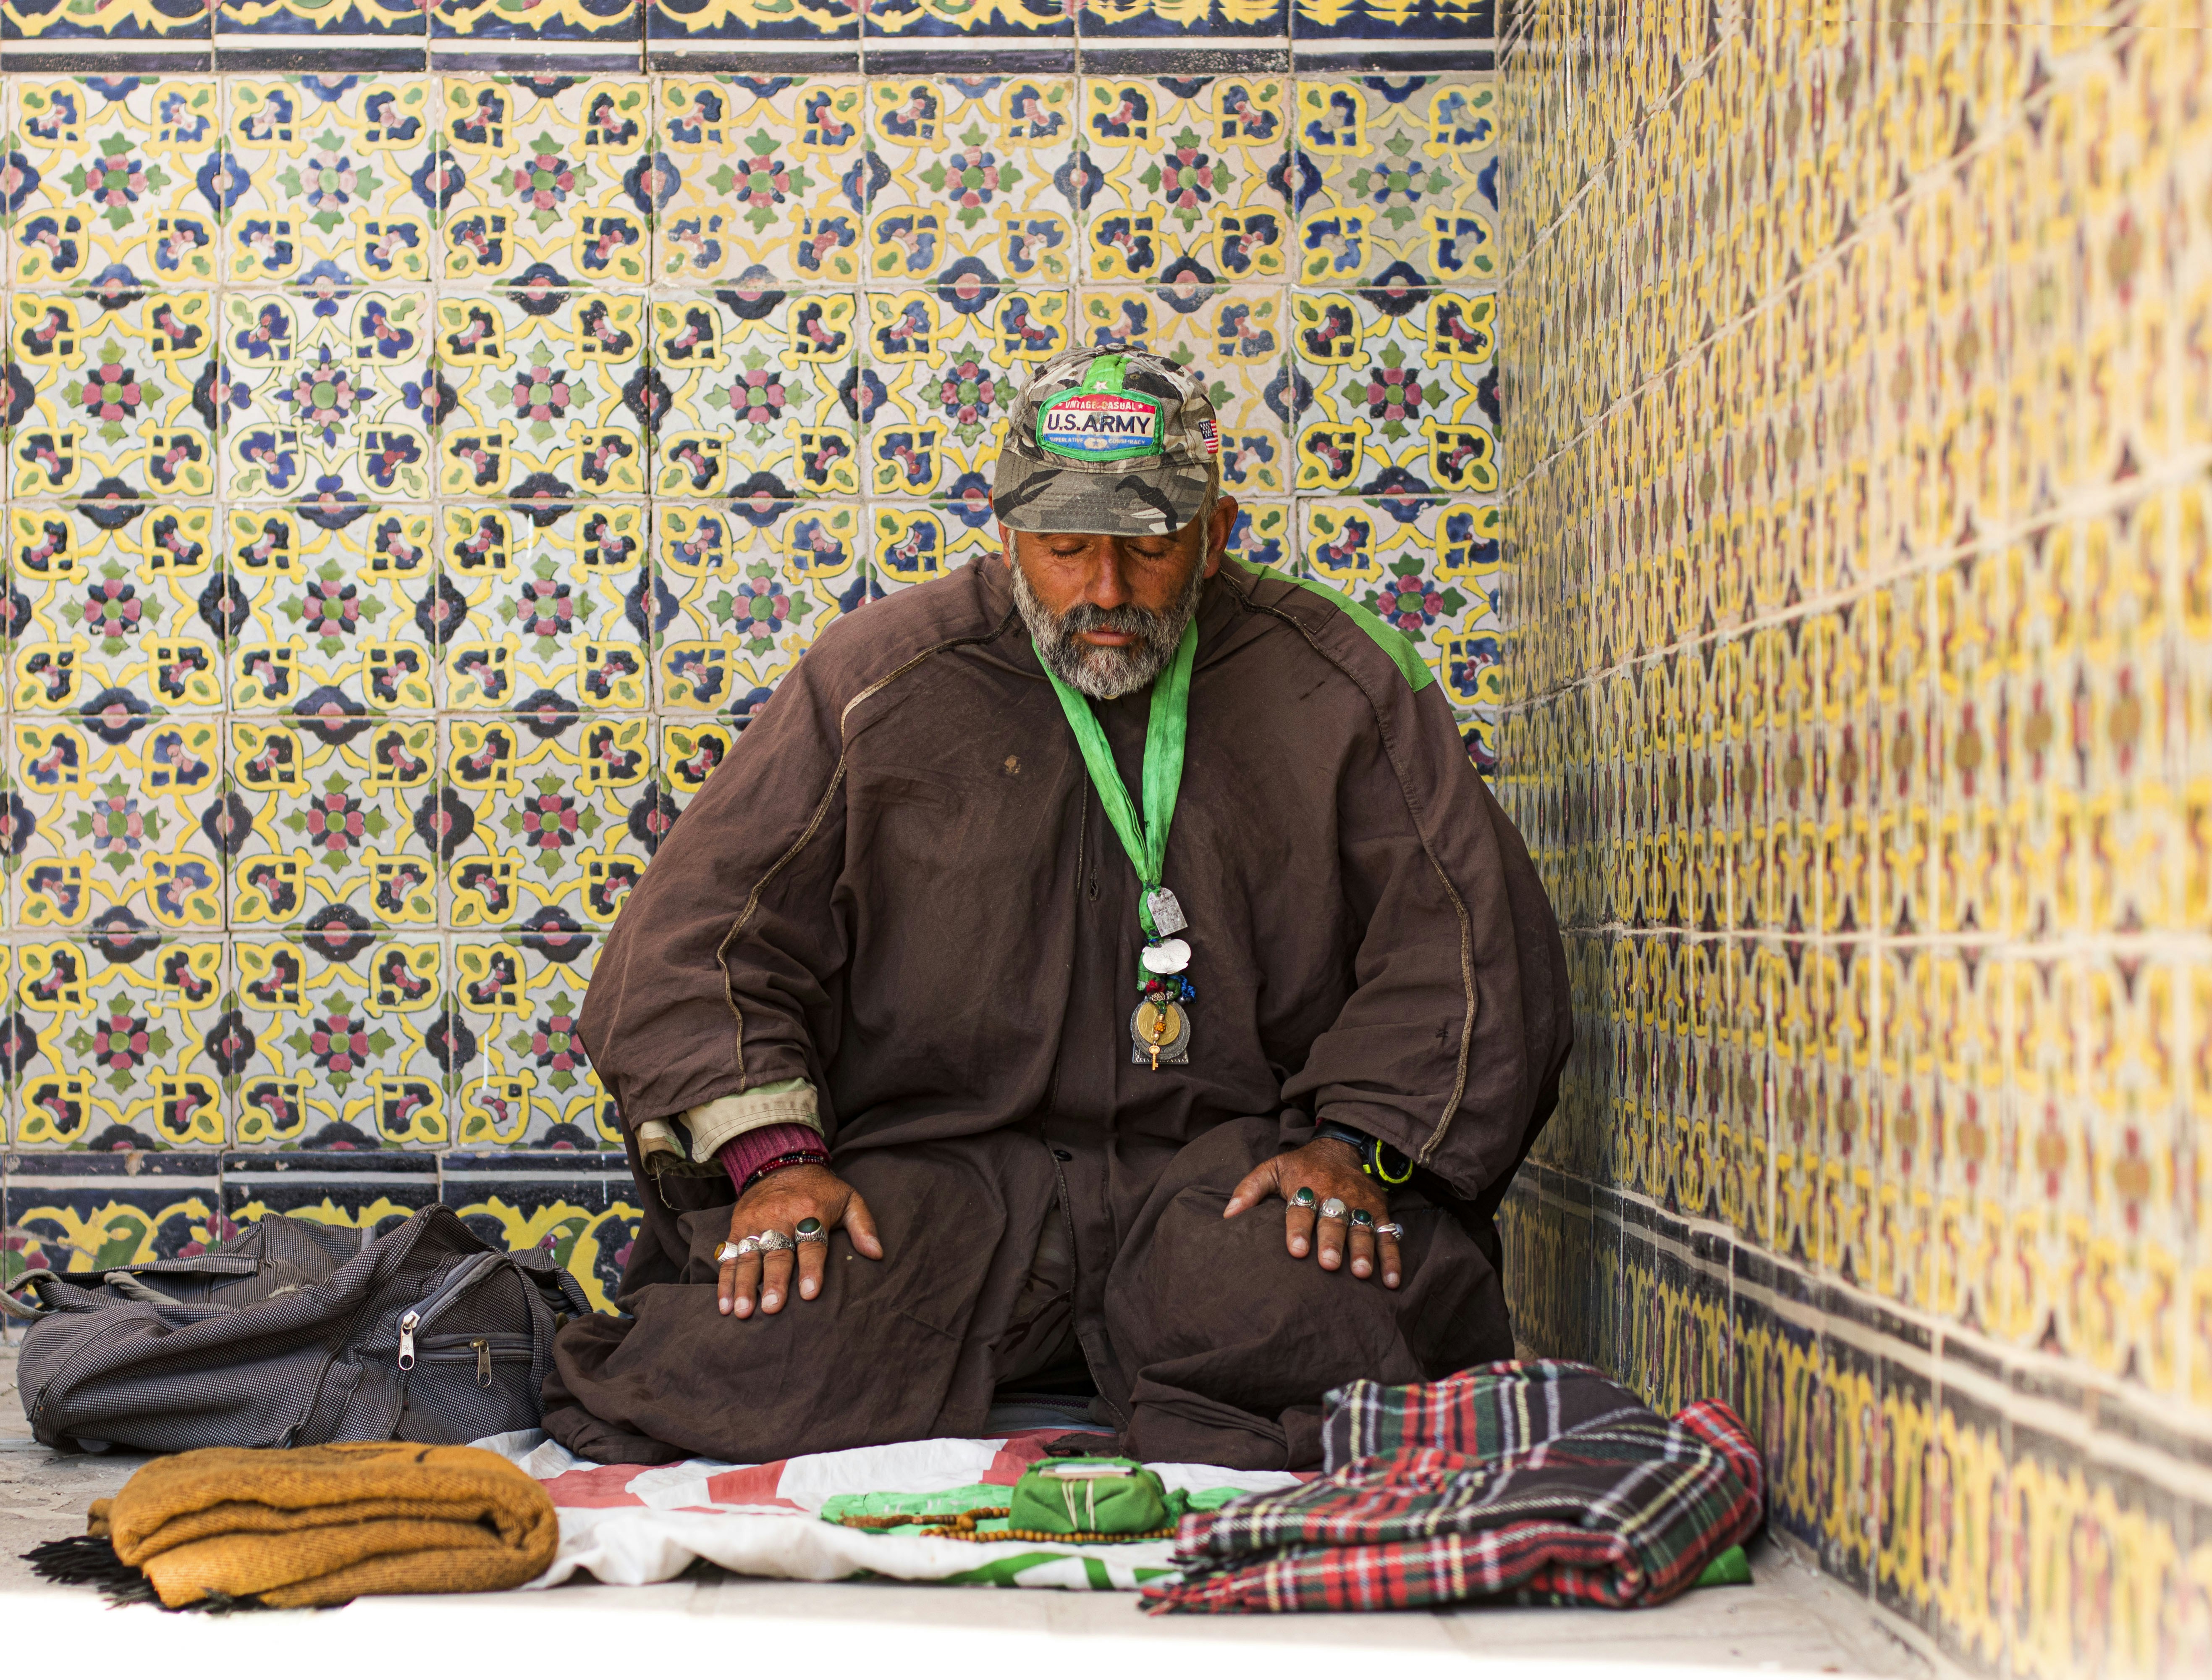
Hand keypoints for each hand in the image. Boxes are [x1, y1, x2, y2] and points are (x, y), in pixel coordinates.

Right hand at [719, 1161, 881, 1319]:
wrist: (782, 1162)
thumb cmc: (820, 1190)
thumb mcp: (849, 1199)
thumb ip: (863, 1226)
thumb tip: (876, 1254)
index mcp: (810, 1211)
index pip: (812, 1243)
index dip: (812, 1268)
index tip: (810, 1293)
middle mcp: (780, 1217)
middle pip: (777, 1253)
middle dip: (774, 1282)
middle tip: (772, 1308)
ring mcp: (755, 1222)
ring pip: (749, 1256)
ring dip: (743, 1286)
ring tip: (742, 1312)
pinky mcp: (737, 1226)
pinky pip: (730, 1255)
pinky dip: (725, 1281)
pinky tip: (723, 1304)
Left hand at [1222, 1137, 1399, 1287]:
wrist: (1340, 1147)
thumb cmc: (1300, 1167)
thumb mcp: (1272, 1169)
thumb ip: (1249, 1189)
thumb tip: (1228, 1215)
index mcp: (1306, 1186)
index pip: (1301, 1208)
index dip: (1298, 1229)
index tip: (1297, 1250)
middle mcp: (1335, 1195)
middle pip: (1333, 1220)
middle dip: (1332, 1242)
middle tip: (1329, 1265)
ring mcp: (1360, 1203)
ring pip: (1362, 1228)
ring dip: (1363, 1251)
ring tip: (1361, 1273)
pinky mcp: (1380, 1210)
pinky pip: (1388, 1235)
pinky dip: (1392, 1258)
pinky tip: (1392, 1281)